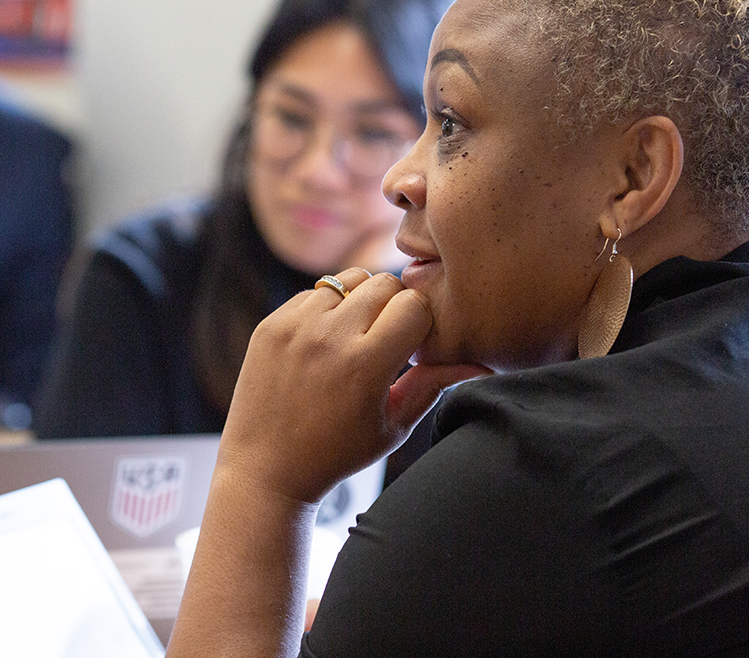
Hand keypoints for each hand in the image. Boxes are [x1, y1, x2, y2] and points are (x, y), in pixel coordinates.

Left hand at [218, 268, 488, 505]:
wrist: (266, 468)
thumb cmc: (338, 452)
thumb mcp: (394, 426)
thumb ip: (433, 384)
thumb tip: (482, 362)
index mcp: (366, 365)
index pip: (415, 304)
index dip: (421, 322)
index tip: (413, 345)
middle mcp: (328, 338)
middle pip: (384, 282)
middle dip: (394, 305)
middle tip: (387, 337)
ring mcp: (295, 327)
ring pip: (348, 280)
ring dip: (359, 300)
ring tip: (355, 336)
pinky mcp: (271, 324)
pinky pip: (313, 292)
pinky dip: (326, 308)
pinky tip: (324, 341)